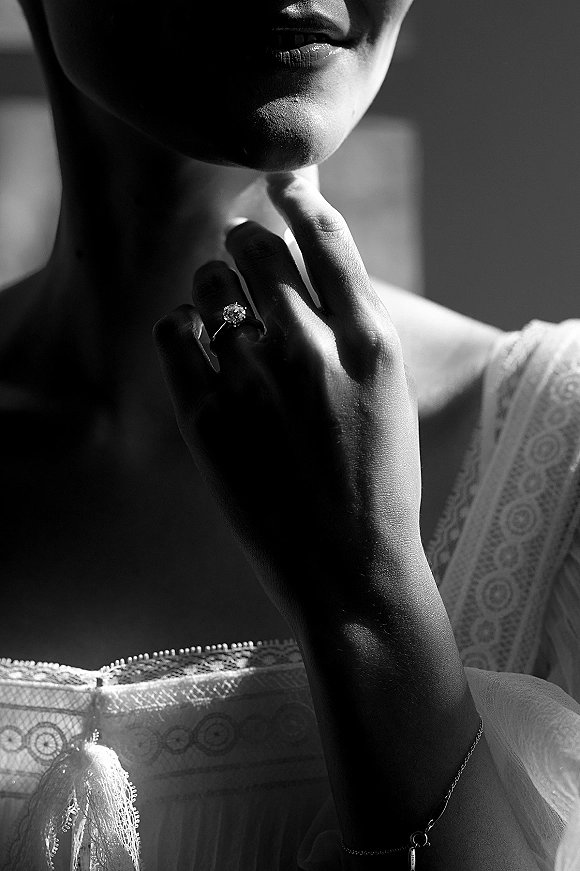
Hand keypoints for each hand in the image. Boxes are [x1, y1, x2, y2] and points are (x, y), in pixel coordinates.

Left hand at [154, 173, 422, 629]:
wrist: (349, 567)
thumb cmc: (376, 478)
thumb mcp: (389, 392)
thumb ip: (351, 323)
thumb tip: (304, 258)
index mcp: (370, 343)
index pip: (326, 236)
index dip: (298, 196)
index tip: (281, 182)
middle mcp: (311, 352)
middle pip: (258, 249)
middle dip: (247, 242)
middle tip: (243, 254)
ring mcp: (255, 384)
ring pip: (210, 285)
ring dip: (213, 285)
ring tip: (224, 312)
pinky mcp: (207, 417)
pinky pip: (175, 332)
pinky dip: (182, 326)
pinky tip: (197, 344)